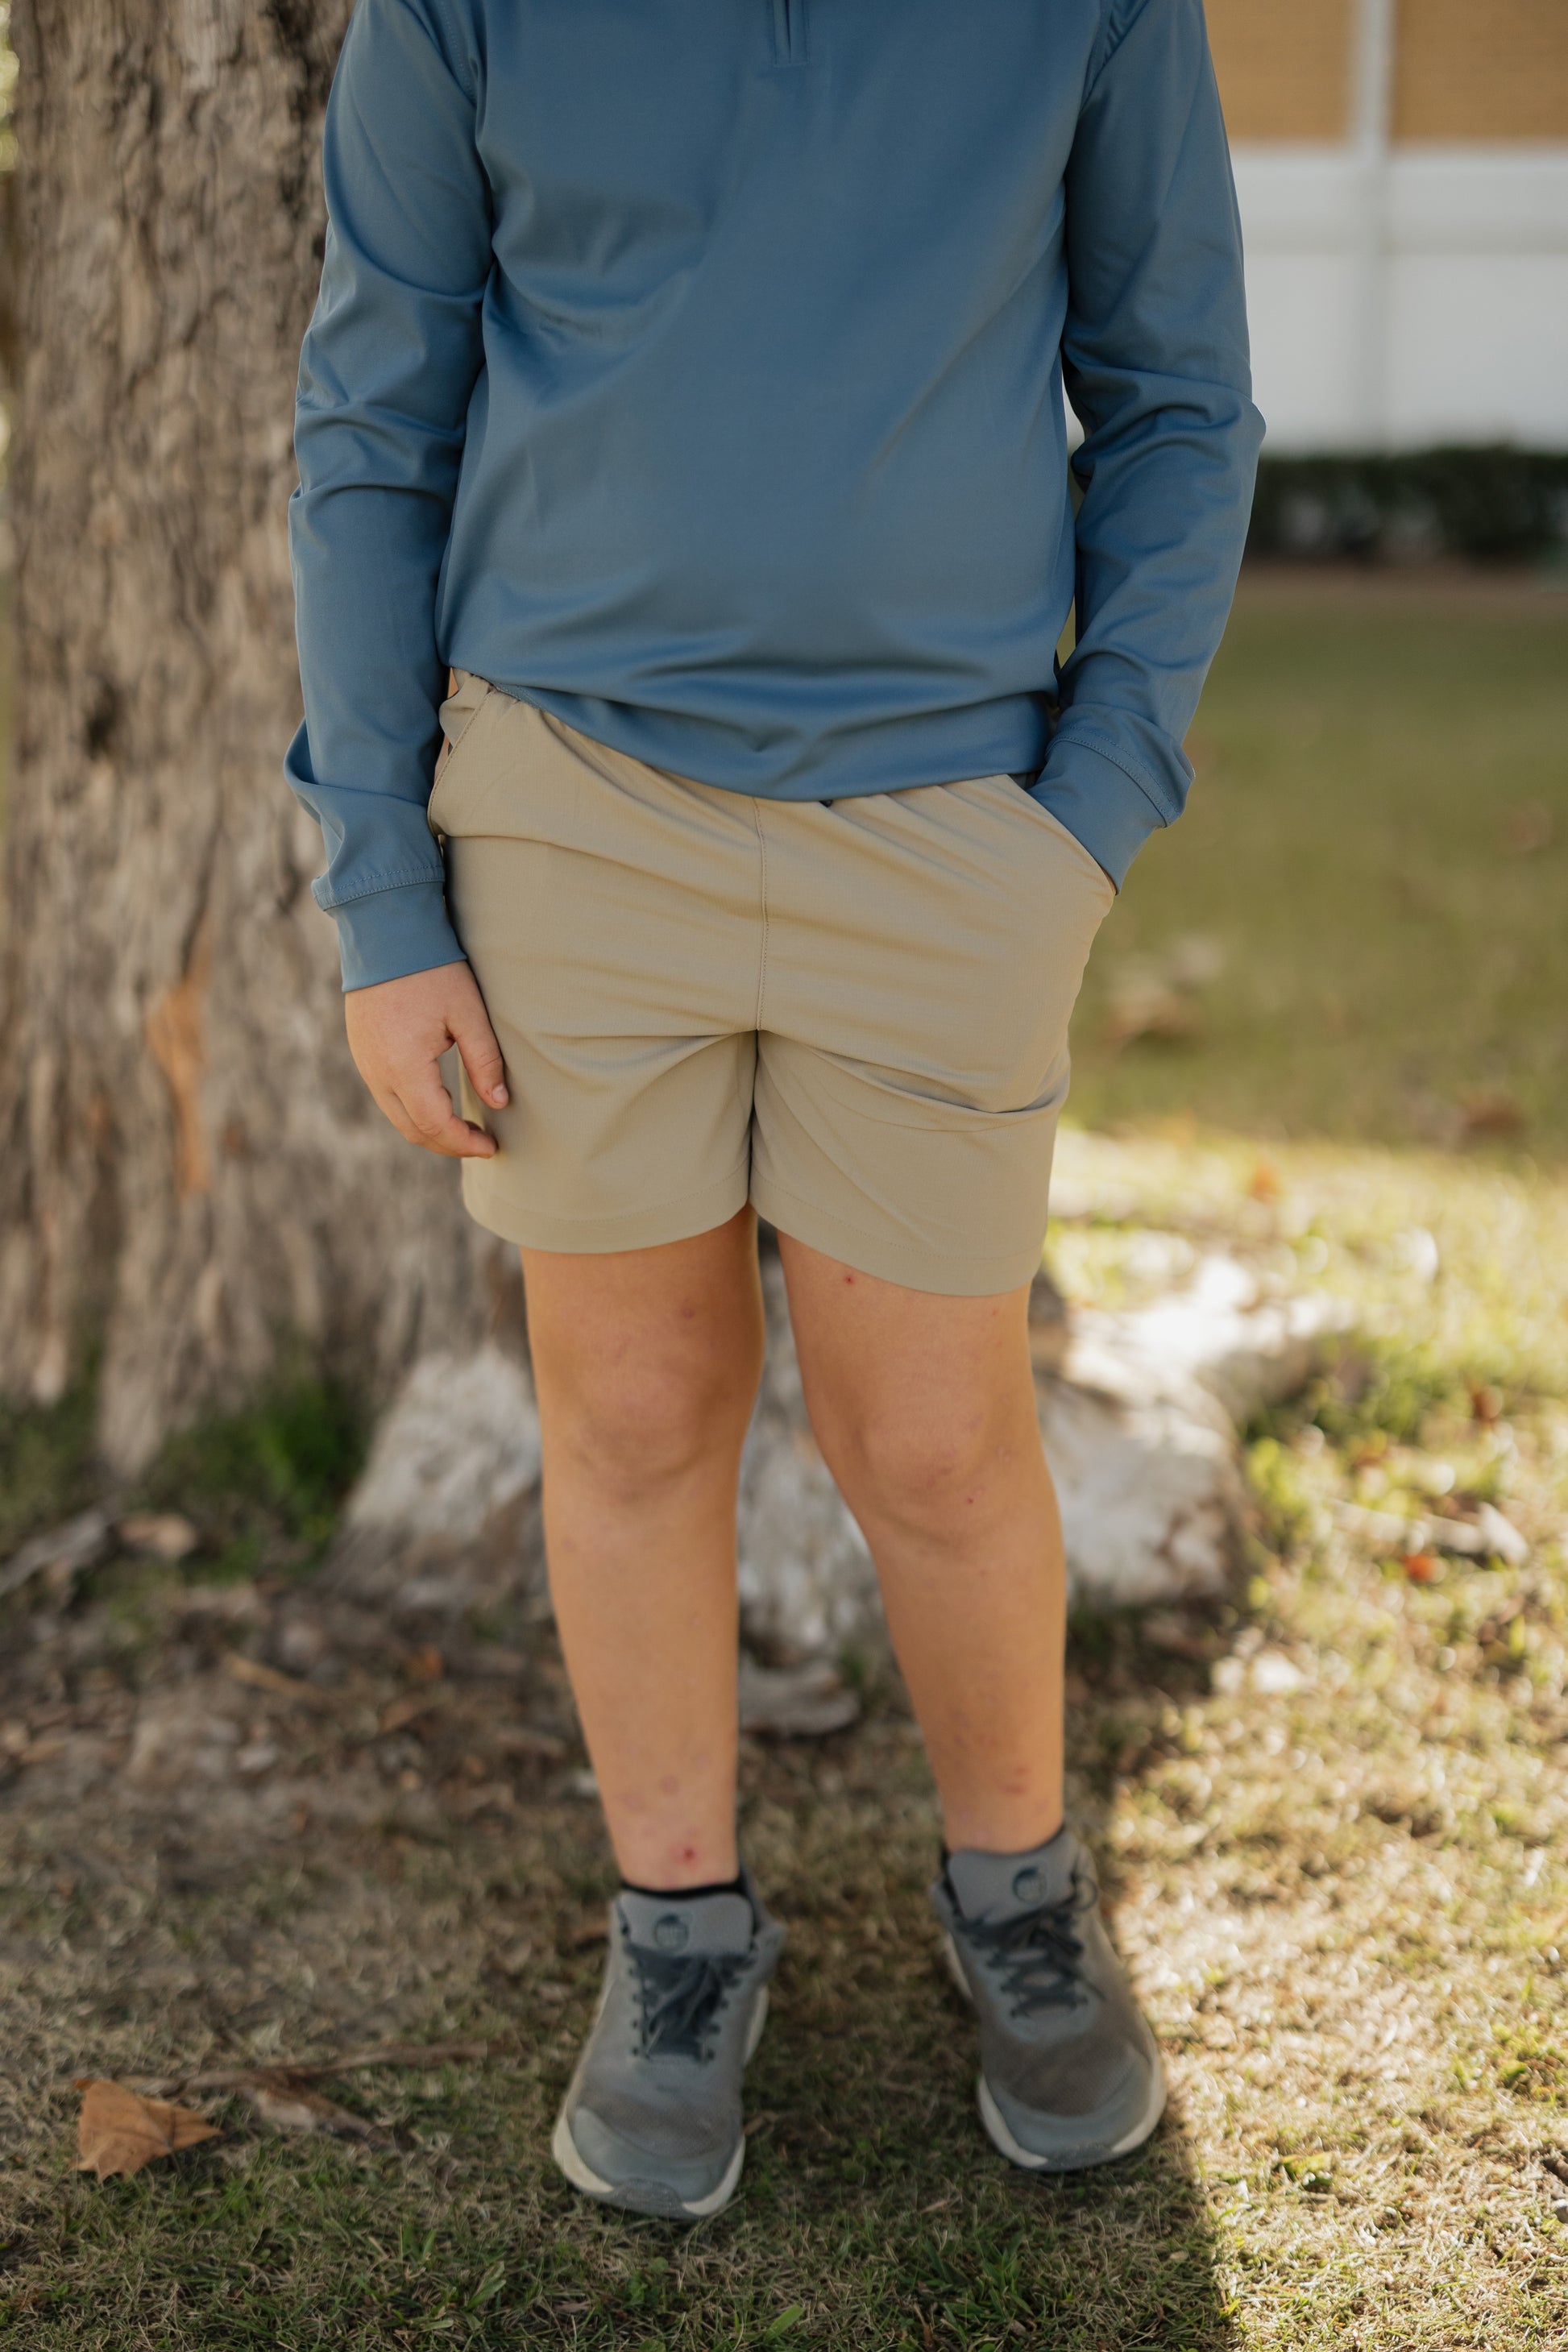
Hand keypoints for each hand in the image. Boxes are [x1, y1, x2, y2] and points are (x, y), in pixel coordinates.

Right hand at [344, 961, 507, 1158]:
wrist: (384, 933)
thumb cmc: (432, 969)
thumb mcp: (468, 1014)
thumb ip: (485, 1061)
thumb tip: (499, 1103)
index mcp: (403, 1066)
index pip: (434, 1125)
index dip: (464, 1143)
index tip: (491, 1147)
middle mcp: (377, 1072)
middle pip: (412, 1130)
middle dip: (448, 1144)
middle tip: (481, 1144)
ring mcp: (365, 1063)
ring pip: (397, 1117)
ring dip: (430, 1129)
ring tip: (464, 1128)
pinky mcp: (362, 1052)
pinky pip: (387, 1096)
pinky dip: (413, 1110)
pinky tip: (439, 1102)